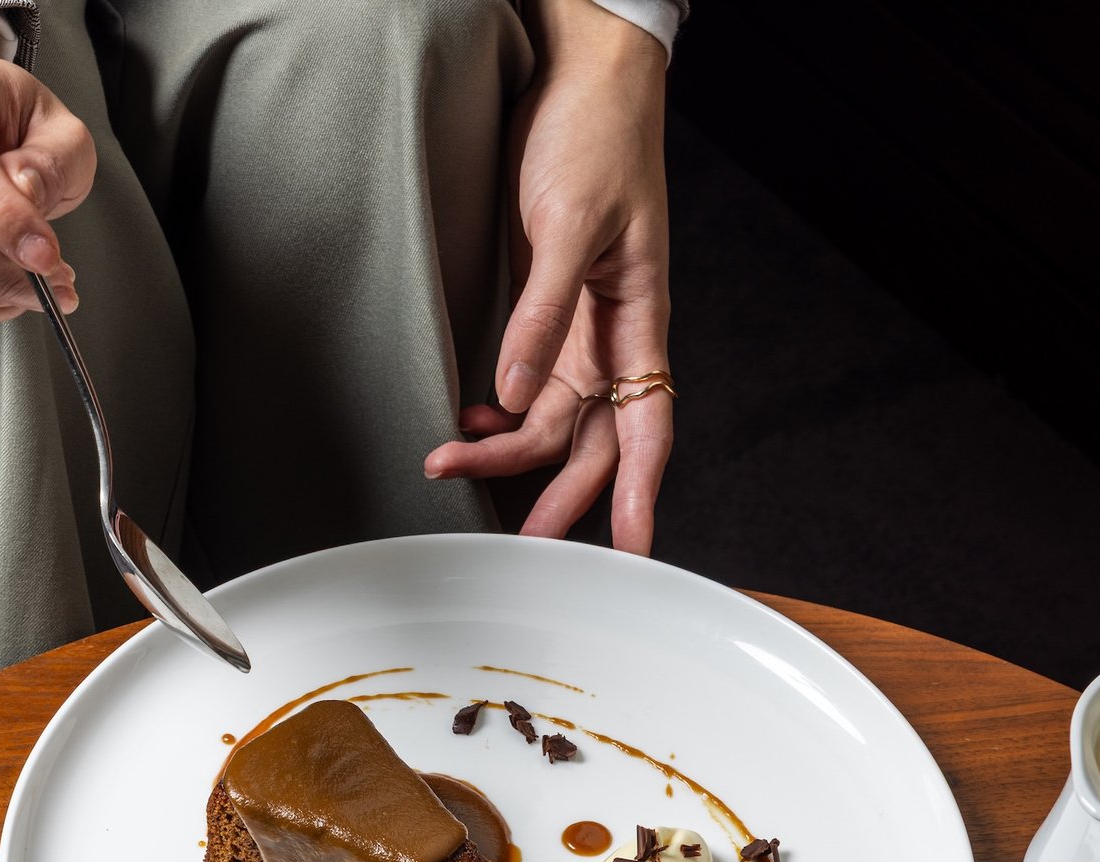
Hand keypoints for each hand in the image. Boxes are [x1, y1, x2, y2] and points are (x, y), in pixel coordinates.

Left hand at [425, 2, 672, 551]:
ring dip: (509, 452)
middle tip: (517, 544)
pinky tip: (470, 421)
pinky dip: (501, 413)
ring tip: (452, 466)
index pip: (646, 428)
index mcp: (640, 318)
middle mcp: (615, 334)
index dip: (639, 494)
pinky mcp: (548, 307)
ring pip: (553, 419)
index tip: (631, 550)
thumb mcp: (570, 222)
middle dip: (557, 496)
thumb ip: (543, 312)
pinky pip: (530, 384)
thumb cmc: (596, 134)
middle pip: (591, 441)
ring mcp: (582, 325)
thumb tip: (513, 391)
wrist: (581, 72)